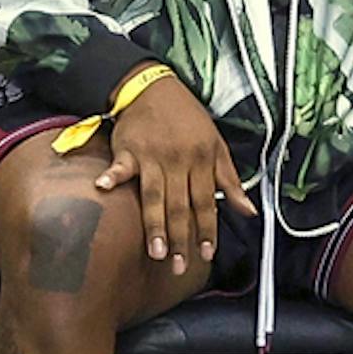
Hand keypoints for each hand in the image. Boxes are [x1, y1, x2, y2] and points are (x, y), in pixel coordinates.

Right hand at [95, 64, 257, 274]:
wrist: (155, 87)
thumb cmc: (189, 119)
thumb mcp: (217, 145)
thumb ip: (230, 181)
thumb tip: (249, 211)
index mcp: (203, 161)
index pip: (206, 202)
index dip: (207, 229)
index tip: (206, 254)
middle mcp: (179, 162)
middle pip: (180, 205)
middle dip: (181, 238)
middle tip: (180, 266)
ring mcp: (152, 156)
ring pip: (154, 195)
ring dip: (155, 224)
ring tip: (156, 252)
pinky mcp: (128, 149)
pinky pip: (120, 165)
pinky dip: (112, 175)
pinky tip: (103, 188)